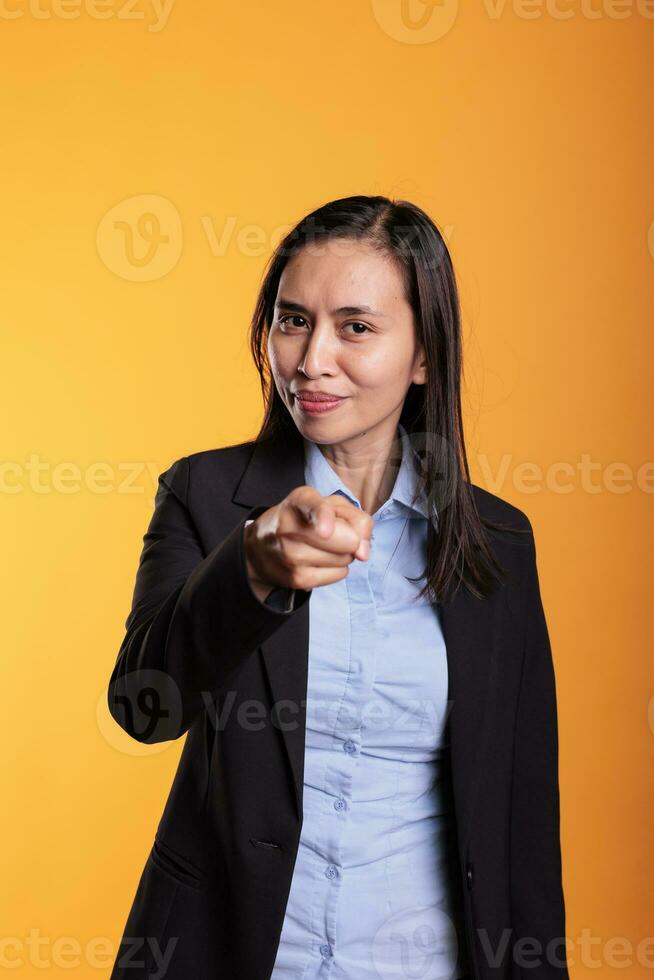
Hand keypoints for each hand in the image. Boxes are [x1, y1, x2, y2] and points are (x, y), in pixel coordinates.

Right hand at [244, 485, 373, 595]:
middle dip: (350, 538)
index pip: (314, 508)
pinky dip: (336, 568)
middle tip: (333, 534)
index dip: (323, 518)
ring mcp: (291, 556)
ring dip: (342, 554)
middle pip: (348, 541)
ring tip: (321, 546)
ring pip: (346, 559)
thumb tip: (363, 553)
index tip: (325, 531)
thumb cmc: (306, 519)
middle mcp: (290, 527)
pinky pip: (340, 575)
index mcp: (300, 500)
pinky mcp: (296, 579)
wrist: (263, 546)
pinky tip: (319, 560)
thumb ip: (357, 519)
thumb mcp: (332, 505)